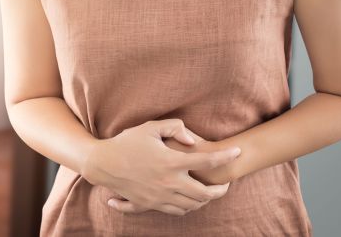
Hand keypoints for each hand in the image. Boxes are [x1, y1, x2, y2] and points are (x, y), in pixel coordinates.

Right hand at [81, 118, 241, 215]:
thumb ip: (175, 128)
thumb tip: (193, 141)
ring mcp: (159, 196)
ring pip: (192, 206)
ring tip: (210, 192)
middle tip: (226, 184)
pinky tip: (190, 201)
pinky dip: (187, 208)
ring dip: (205, 200)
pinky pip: (176, 212)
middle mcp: (168, 182)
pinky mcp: (150, 204)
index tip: (237, 153)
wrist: (103, 164)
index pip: (207, 161)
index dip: (226, 157)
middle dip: (221, 190)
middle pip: (205, 193)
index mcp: (171, 161)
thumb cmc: (126, 142)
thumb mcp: (150, 127)